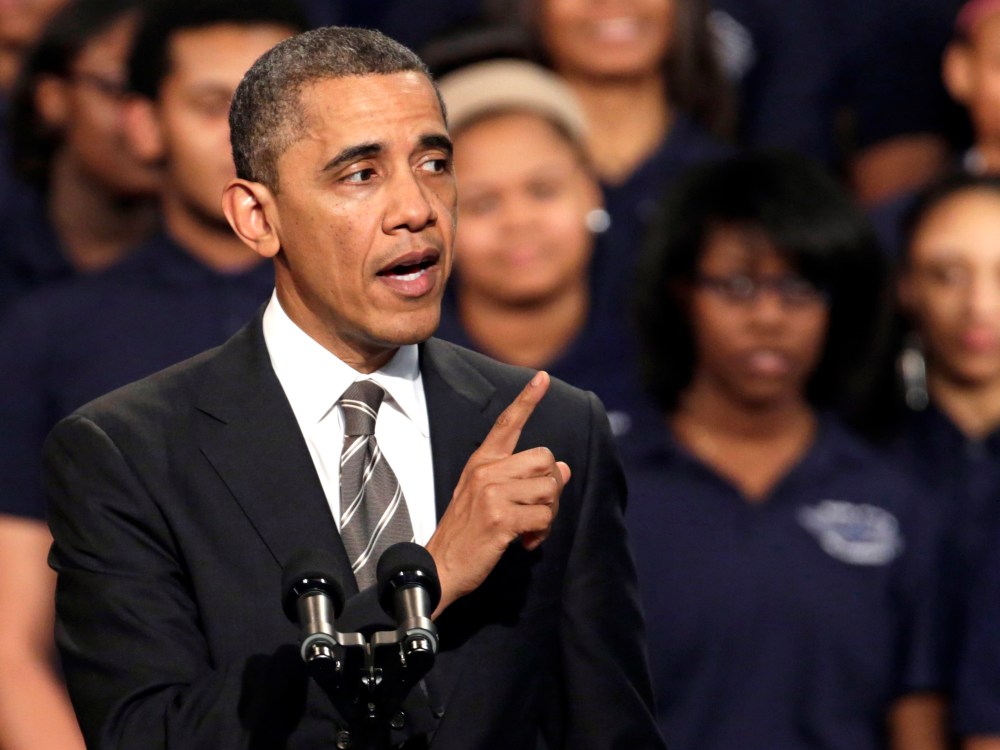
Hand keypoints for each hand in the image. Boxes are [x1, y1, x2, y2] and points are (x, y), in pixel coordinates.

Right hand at [425, 371, 570, 615]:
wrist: (440, 567)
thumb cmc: (467, 533)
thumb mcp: (487, 497)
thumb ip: (522, 479)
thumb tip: (564, 468)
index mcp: (481, 462)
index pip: (507, 424)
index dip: (527, 400)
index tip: (542, 377)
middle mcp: (486, 471)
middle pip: (545, 459)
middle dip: (551, 488)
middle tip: (537, 510)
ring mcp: (492, 494)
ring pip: (549, 489)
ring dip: (548, 515)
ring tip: (528, 529)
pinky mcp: (500, 518)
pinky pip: (544, 517)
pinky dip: (540, 534)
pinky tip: (523, 543)